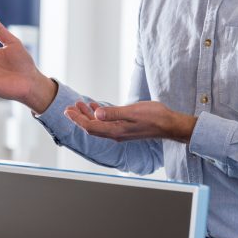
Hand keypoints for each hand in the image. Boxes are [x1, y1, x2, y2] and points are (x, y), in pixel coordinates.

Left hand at [64, 100, 196, 142]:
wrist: (170, 124)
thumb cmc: (154, 117)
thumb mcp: (133, 112)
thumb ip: (113, 113)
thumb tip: (96, 114)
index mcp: (115, 131)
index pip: (90, 127)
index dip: (77, 119)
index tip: (67, 111)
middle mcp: (115, 134)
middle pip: (91, 127)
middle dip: (79, 117)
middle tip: (70, 107)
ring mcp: (120, 131)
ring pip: (98, 125)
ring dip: (88, 115)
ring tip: (80, 104)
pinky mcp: (125, 128)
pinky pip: (107, 123)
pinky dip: (99, 115)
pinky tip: (96, 107)